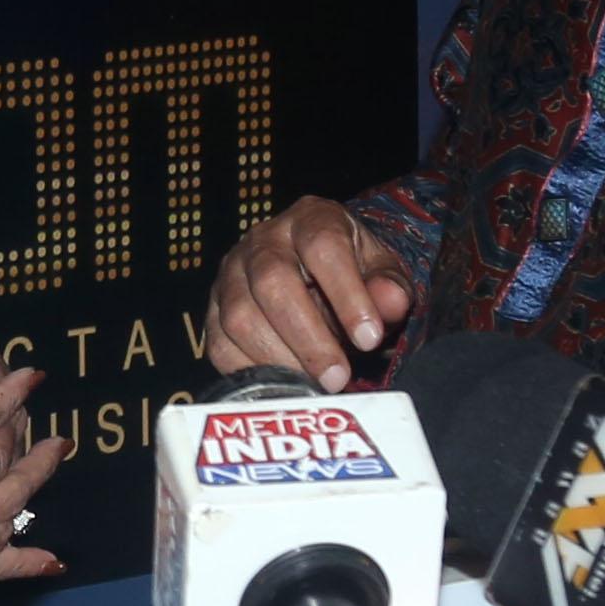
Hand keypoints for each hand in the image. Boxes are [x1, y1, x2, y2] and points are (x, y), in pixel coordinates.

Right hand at [207, 196, 409, 389]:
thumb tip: (391, 303)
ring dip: (280, 359)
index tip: (370, 338)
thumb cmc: (354, 274)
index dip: (346, 294)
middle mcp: (263, 240)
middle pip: (272, 282)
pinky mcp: (213, 309)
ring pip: (240, 317)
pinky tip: (284, 386)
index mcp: (311, 218)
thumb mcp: (382, 273)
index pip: (323, 246)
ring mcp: (231, 274)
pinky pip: (219, 345)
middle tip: (338, 376)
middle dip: (308, 337)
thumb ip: (390, 288)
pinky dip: (251, 372)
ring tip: (314, 386)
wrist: (316, 275)